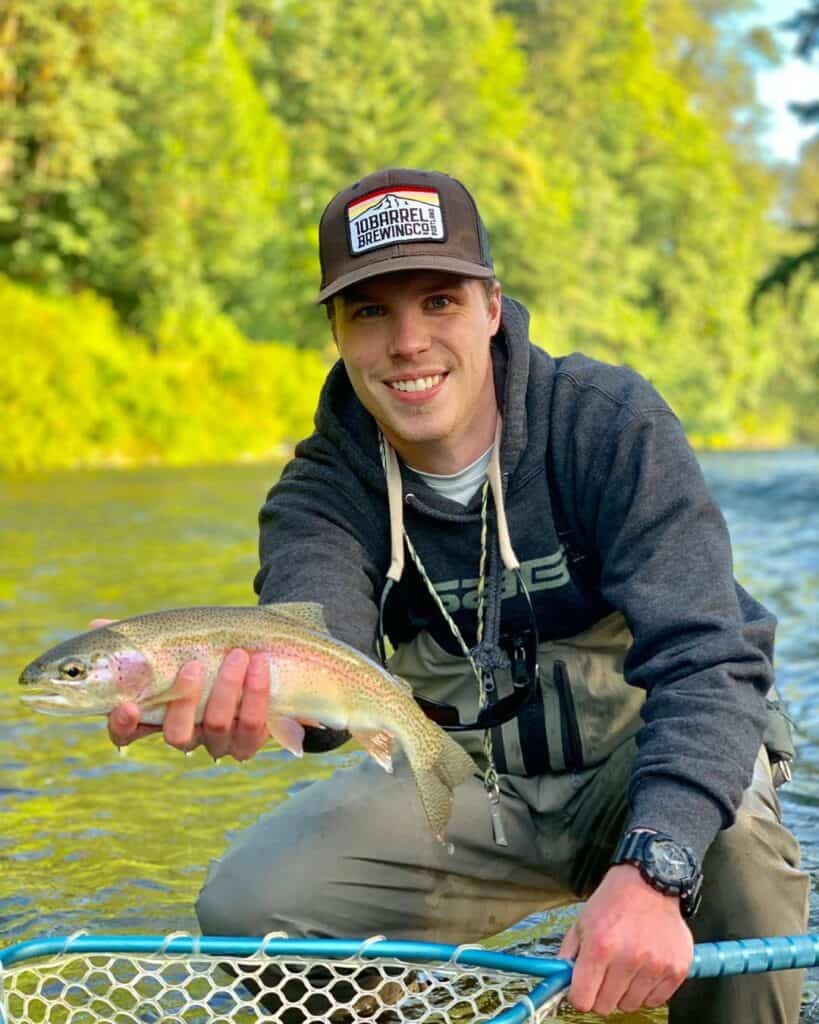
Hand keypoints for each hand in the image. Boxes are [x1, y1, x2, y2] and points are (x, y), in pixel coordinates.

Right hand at [93, 615, 271, 760]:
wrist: (264, 658)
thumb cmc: (207, 651)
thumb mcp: (176, 641)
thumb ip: (140, 637)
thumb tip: (96, 623)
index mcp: (157, 714)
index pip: (126, 734)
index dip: (122, 725)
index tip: (127, 705)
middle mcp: (185, 734)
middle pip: (176, 734)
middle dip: (184, 699)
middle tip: (194, 664)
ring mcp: (216, 741)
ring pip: (217, 728)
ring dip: (228, 690)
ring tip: (239, 654)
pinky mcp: (249, 741)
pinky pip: (252, 728)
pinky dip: (257, 695)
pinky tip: (261, 666)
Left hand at [558, 864, 692, 1014]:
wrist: (649, 882)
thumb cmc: (614, 901)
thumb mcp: (581, 922)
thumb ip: (568, 955)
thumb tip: (561, 983)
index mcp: (600, 946)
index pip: (582, 1000)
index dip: (579, 996)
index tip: (583, 989)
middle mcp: (628, 958)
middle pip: (606, 1006)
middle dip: (601, 993)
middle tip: (606, 973)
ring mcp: (655, 965)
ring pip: (630, 1005)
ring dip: (625, 992)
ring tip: (626, 966)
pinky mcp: (676, 969)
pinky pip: (655, 1000)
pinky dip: (647, 991)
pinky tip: (644, 968)